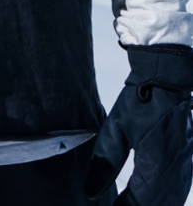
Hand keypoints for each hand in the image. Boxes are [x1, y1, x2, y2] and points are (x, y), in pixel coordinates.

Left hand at [85, 45, 192, 205]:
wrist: (168, 81)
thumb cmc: (140, 102)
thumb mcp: (116, 130)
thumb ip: (105, 163)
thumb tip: (91, 193)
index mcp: (157, 169)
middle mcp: (175, 176)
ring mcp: (184, 172)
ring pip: (167, 203)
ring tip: (122, 203)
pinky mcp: (186, 166)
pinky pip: (174, 194)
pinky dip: (158, 201)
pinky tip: (142, 199)